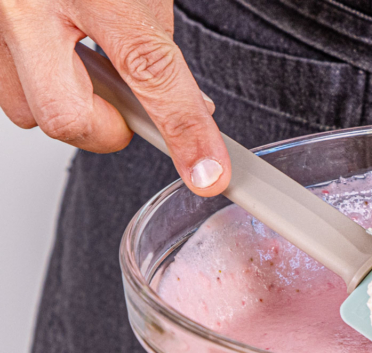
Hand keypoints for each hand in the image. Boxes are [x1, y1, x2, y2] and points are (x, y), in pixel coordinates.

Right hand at [0, 0, 229, 194]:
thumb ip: (153, 39)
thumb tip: (188, 105)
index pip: (149, 69)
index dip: (184, 129)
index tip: (208, 174)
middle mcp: (25, 3)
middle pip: (67, 117)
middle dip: (107, 129)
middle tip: (133, 110)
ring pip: (28, 109)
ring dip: (70, 106)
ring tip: (90, 68)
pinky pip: (6, 85)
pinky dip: (38, 84)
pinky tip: (58, 54)